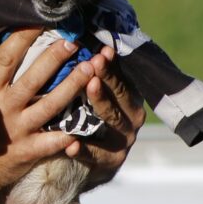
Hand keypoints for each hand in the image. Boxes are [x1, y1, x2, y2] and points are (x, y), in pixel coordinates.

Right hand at [0, 28, 96, 195]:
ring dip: (72, 86)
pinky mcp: (27, 151)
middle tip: (74, 40)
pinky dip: (68, 135)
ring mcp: (17, 130)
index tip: (40, 20)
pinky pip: (52, 141)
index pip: (6, 57)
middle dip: (55, 57)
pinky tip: (87, 126)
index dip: (23, 37)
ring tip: (92, 69)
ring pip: (50, 105)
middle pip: (33, 77)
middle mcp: (4, 107)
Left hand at [65, 46, 145, 189]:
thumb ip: (96, 74)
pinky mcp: (109, 162)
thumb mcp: (99, 96)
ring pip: (111, 119)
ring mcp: (122, 141)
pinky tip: (71, 144)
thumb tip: (86, 39)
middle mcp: (131, 118)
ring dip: (100, 101)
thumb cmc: (92, 119)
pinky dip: (84, 149)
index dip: (112, 64)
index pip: (122, 78)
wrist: (93, 164)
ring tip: (89, 86)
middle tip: (94, 62)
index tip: (102, 50)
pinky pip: (95, 154)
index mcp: (130, 99)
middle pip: (120, 95)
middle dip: (107, 76)